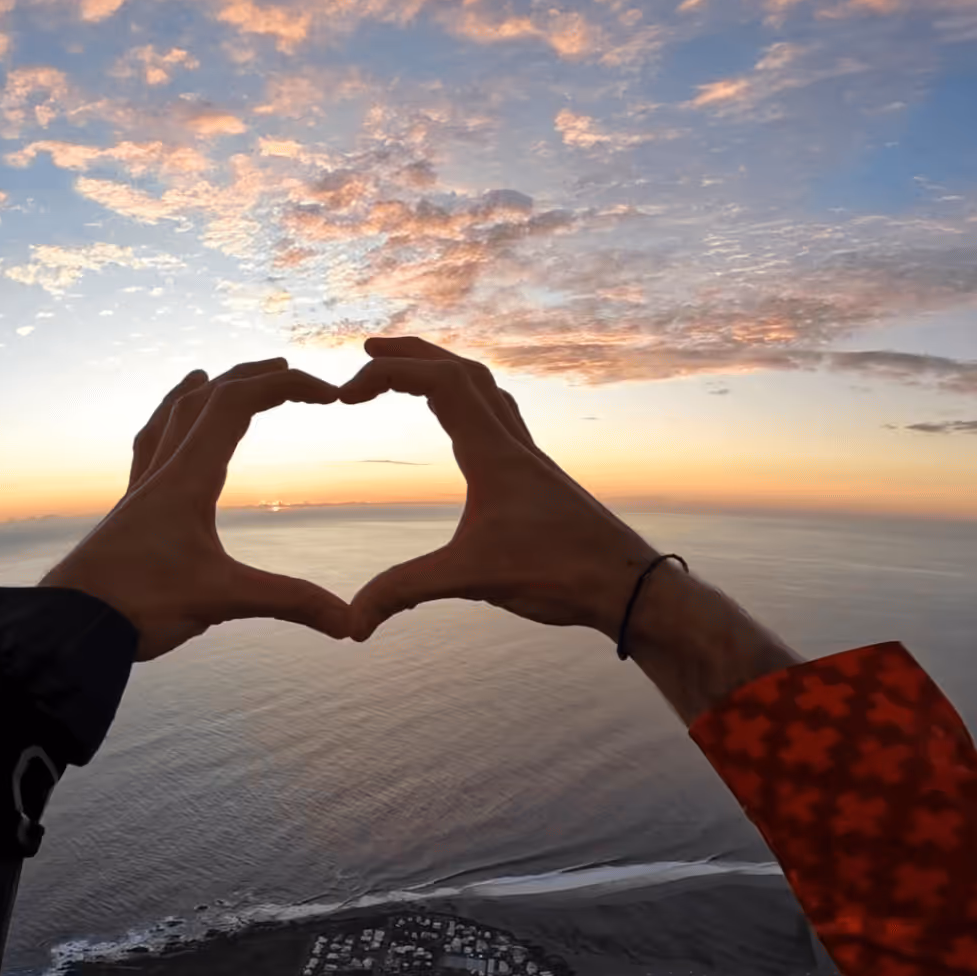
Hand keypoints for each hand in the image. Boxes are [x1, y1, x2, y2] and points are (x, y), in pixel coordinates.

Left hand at [40, 358, 352, 660]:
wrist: (67, 625)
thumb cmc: (135, 605)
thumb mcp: (221, 599)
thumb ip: (287, 602)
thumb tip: (349, 623)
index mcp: (187, 477)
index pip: (237, 404)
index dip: (285, 386)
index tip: (328, 392)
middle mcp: (162, 473)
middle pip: (205, 400)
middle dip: (250, 377)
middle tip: (286, 369)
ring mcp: (141, 492)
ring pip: (168, 419)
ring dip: (198, 392)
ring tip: (208, 376)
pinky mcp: (128, 514)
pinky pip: (145, 452)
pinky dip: (161, 429)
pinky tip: (160, 440)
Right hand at [337, 335, 661, 643]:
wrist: (630, 586)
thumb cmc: (562, 575)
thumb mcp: (472, 580)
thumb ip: (405, 591)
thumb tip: (352, 624)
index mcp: (494, 453)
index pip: (439, 382)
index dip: (389, 373)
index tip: (346, 395)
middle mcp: (513, 444)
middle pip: (462, 370)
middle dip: (412, 354)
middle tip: (368, 352)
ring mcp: (529, 458)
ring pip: (486, 390)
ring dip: (444, 371)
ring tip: (408, 377)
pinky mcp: (537, 478)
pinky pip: (500, 418)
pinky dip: (470, 403)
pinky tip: (460, 430)